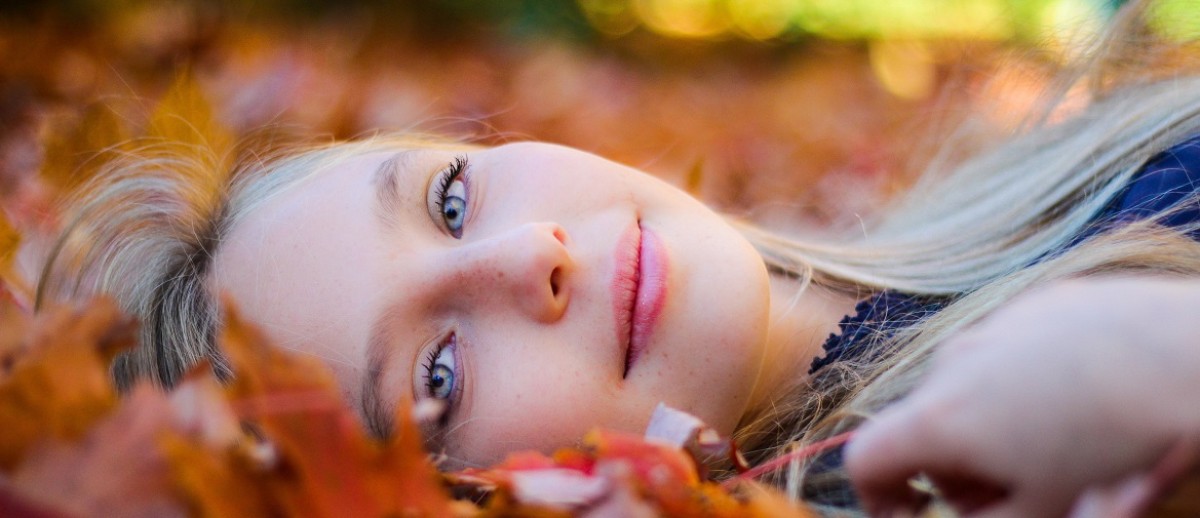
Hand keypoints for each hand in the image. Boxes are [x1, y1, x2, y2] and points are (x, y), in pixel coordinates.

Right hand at [845, 277, 1199, 516]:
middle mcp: (952, 364)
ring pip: (969, 388)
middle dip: (955, 469)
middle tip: (1009, 498)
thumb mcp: (1045, 509)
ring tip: (1058, 450)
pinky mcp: (1040, 305)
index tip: (917, 516)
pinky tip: (1086, 403)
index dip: (880, 498)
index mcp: (939, 419)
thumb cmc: (1116, 442)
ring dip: (992, 427)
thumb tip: (969, 517)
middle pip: (925, 426)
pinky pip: (1012, 353)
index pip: (865, 459)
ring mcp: (994, 327)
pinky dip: (1029, 385)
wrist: (1189, 355)